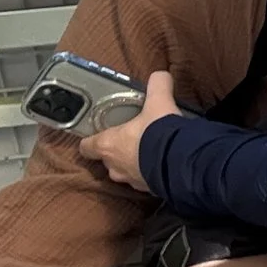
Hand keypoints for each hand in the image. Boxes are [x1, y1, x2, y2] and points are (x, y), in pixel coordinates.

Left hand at [78, 70, 184, 191]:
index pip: (87, 147)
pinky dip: (150, 173)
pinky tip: (162, 164)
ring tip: (148, 152)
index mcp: (108, 145)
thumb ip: (157, 86)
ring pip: (125, 173)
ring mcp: (131, 181)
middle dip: (116, 152)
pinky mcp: (149, 191)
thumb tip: (160, 76)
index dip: (90, 140)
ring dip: (133, 164)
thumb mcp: (158, 102)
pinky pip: (145, 181)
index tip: (97, 135)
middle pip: (107, 160)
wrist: (180, 163)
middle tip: (130, 139)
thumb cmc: (158, 133)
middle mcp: (115, 166)